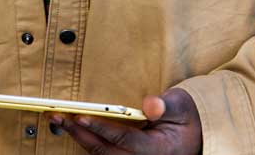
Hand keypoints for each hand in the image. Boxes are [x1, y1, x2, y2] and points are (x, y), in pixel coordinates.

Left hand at [47, 88, 201, 153]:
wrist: (196, 135)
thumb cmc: (187, 118)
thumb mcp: (181, 106)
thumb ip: (166, 105)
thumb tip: (150, 104)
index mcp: (157, 149)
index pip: (125, 138)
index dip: (101, 127)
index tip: (81, 117)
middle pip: (105, 151)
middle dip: (80, 134)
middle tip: (58, 117)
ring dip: (79, 138)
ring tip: (59, 122)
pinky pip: (104, 153)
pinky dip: (88, 142)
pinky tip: (74, 130)